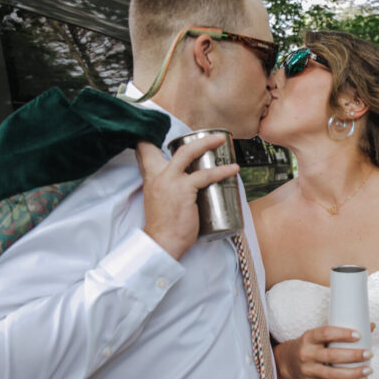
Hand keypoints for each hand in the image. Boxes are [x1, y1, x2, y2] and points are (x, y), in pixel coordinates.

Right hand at [135, 135, 239, 259]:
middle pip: (177, 148)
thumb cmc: (164, 226)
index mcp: (151, 177)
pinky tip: (233, 169)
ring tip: (222, 142)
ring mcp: (171, 181)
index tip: (171, 136)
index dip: (156, 139)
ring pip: (190, 153)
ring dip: (208, 143)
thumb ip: (167, 189)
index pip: (146, 150)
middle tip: (215, 137)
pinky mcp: (184, 189)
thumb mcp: (159, 201)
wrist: (161, 243)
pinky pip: (206, 175)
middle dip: (199, 139)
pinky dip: (222, 171)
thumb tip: (187, 185)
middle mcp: (158, 175)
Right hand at [274, 326, 371, 378]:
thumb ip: (341, 332)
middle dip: (353, 355)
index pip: (326, 333)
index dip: (343, 334)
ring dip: (353, 373)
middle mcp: (306, 353)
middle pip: (332, 355)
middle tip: (369, 353)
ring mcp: (307, 370)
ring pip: (333, 374)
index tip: (359, 335)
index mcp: (308, 337)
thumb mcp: (319, 335)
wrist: (288, 361)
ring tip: (368, 370)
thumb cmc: (311, 345)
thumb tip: (370, 326)